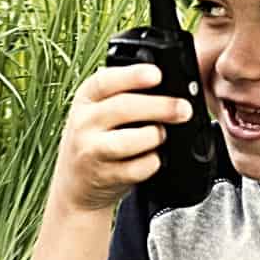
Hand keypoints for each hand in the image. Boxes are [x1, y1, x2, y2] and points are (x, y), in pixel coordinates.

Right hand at [47, 63, 196, 215]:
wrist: (76, 184)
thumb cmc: (97, 140)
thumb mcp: (98, 111)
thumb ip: (124, 96)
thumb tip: (169, 93)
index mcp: (86, 98)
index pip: (105, 81)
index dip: (132, 75)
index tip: (157, 75)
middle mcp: (84, 122)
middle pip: (123, 108)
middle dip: (159, 107)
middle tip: (183, 109)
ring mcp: (91, 150)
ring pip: (128, 140)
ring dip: (154, 136)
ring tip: (161, 135)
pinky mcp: (103, 176)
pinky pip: (136, 169)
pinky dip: (152, 162)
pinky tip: (153, 157)